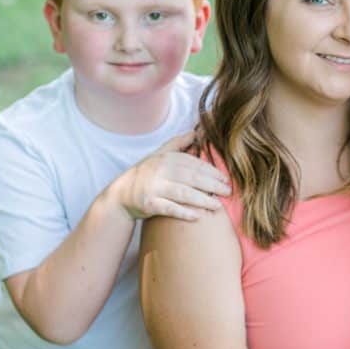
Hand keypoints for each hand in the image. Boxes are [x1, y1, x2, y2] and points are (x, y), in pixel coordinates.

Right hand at [111, 131, 229, 220]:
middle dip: (212, 185)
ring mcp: (154, 187)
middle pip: (192, 178)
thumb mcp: (159, 155)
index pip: (194, 164)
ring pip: (183, 194)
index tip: (226, 179)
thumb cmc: (146, 174)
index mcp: (166, 158)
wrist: (121, 194)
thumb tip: (196, 131)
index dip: (212, 172)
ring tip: (218, 206)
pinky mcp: (149, 204)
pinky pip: (169, 208)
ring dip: (203, 200)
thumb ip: (178, 144)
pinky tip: (198, 216)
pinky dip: (184, 213)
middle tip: (228, 192)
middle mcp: (160, 171)